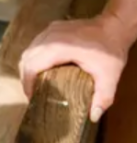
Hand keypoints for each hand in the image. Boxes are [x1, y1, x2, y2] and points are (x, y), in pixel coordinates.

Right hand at [19, 13, 133, 121]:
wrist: (115, 26)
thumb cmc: (111, 49)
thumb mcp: (110, 76)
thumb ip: (103, 97)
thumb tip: (93, 116)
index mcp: (58, 47)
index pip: (31, 66)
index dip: (27, 84)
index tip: (32, 97)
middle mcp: (49, 37)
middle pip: (26, 59)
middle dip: (25, 78)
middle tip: (33, 93)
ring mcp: (49, 31)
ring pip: (28, 51)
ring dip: (28, 68)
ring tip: (35, 83)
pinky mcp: (51, 28)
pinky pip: (35, 45)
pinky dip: (33, 58)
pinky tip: (41, 68)